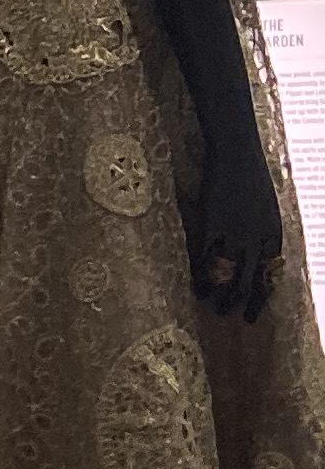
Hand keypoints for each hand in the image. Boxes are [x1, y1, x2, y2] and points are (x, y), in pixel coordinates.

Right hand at [193, 144, 284, 321]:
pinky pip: (206, 256)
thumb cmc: (252, 176)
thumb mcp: (266, 208)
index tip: (252, 314)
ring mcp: (234, 232)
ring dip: (219, 293)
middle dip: (240, 302)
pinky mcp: (213, 224)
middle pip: (250, 280)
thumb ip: (262, 231)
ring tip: (210, 305)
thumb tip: (257, 251)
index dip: (261, 298)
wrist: (237, 152)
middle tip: (230, 316)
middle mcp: (257, 238)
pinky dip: (200, 272)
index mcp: (273, 234)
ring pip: (228, 273)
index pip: (269, 276)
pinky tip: (195, 283)